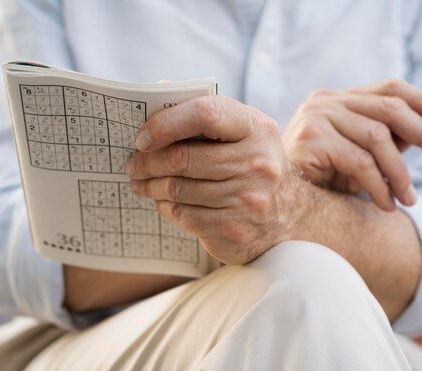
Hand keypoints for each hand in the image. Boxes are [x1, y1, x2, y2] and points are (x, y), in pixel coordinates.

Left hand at [124, 96, 303, 263]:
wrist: (288, 219)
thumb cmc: (253, 167)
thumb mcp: (243, 134)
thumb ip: (206, 113)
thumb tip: (158, 90)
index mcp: (257, 128)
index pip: (206, 113)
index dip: (166, 123)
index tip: (143, 137)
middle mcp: (257, 163)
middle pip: (182, 158)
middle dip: (148, 161)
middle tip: (132, 164)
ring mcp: (246, 199)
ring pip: (177, 189)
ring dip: (150, 186)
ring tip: (141, 183)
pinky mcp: (233, 228)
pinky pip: (183, 214)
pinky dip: (165, 207)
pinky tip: (163, 202)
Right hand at [283, 79, 421, 210]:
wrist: (279, 199)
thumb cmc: (322, 178)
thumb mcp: (361, 155)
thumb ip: (389, 140)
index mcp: (340, 98)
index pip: (389, 88)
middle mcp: (326, 100)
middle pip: (390, 108)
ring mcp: (316, 116)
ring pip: (378, 138)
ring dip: (401, 173)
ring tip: (410, 199)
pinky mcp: (310, 138)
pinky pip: (360, 161)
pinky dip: (379, 186)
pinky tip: (386, 204)